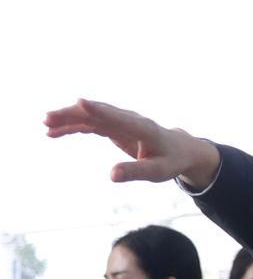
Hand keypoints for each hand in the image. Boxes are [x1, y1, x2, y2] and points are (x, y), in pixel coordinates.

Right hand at [44, 99, 222, 187]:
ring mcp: (120, 121)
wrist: (179, 149)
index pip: (119, 118)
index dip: (100, 110)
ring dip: (68, 119)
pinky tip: (55, 132)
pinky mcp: (114, 126)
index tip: (80, 102)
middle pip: (98, 113)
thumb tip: (112, 176)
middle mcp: (130, 120)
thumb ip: (136, 172)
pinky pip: (90, 124)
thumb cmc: (170, 161)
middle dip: (73, 114)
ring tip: (46, 126)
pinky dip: (73, 126)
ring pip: (90, 116)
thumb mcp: (157, 171)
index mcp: (144, 129)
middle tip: (48, 119)